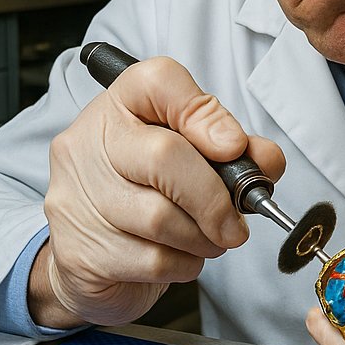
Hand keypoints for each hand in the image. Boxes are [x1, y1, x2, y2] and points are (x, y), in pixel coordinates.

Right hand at [33, 55, 285, 327]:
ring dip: (204, 236)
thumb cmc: (153, 190)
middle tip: (236, 220)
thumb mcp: (196, 155)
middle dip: (215, 196)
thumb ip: (237, 150)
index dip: (205, 114)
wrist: (95, 253)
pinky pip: (152, 260)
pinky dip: (185, 263)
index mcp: (122, 104)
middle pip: (164, 156)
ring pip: (160, 218)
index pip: (159, 81)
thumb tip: (266, 161)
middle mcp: (90, 142)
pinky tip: (182, 256)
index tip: (234, 147)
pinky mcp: (79, 252)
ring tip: (210, 238)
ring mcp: (78, 197)